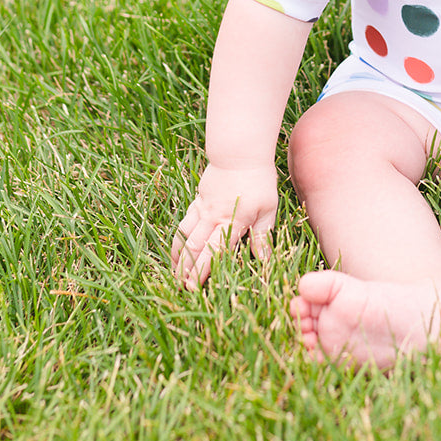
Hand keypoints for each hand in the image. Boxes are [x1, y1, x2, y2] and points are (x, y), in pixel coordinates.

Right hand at [171, 163, 277, 289]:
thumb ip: (263, 236)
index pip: (213, 253)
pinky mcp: (198, 200)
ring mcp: (202, 209)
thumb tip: (264, 261)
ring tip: (172, 271)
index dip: (201, 271)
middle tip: (178, 287)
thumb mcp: (268, 209)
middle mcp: (213, 218)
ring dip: (177, 255)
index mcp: (232, 223)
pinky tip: (176, 246)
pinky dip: (178, 236)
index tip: (192, 288)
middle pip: (194, 248)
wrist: (239, 153)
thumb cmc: (258, 180)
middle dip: (184, 269)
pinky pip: (184, 221)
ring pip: (184, 235)